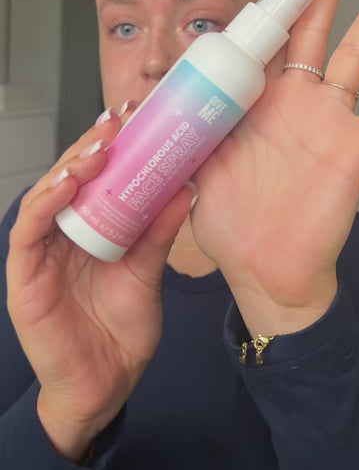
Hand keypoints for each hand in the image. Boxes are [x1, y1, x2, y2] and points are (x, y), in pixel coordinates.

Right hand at [6, 104, 193, 460]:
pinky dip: (45, 203)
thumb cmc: (120, 331)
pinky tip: (68, 184)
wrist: (105, 387)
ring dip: (69, 166)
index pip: (95, 179)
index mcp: (90, 230)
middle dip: (91, 147)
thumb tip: (185, 188)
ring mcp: (41, 254)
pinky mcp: (25, 277)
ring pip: (46, 195)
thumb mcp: (147, 272)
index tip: (134, 119)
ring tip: (98, 148)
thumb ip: (159, 232)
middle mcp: (62, 235)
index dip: (110, 147)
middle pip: (70, 179)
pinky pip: (28, 232)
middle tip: (118, 124)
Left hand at [191, 0, 358, 335]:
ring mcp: (327, 123)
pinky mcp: (353, 150)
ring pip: (354, 57)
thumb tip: (146, 105)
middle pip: (312, 32)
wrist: (265, 270)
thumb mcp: (197, 169)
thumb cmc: (233, 224)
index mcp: (256, 104)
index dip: (279, 3)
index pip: (268, 39)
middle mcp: (294, 104)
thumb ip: (186, 131)